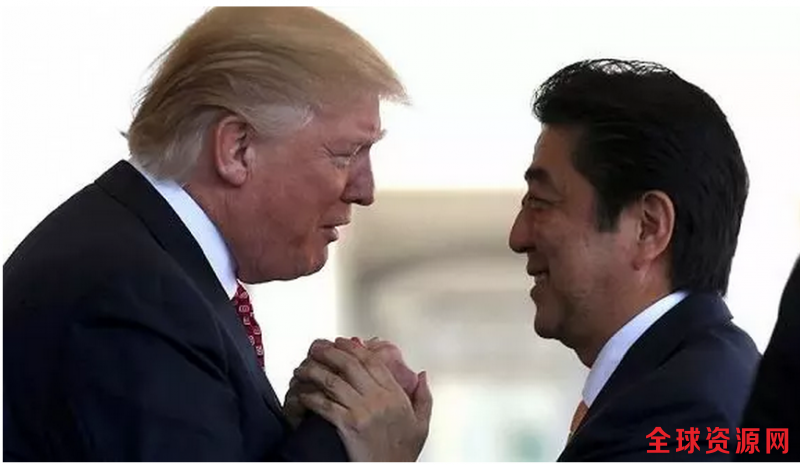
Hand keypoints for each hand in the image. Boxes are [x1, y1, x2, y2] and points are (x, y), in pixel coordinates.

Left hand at [286, 336, 418, 425]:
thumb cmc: (403, 453)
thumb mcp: (422, 424)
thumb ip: (424, 397)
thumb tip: (423, 375)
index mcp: (395, 395)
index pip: (372, 361)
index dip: (353, 348)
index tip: (341, 341)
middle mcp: (378, 399)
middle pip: (350, 365)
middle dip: (329, 352)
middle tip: (317, 348)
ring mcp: (362, 411)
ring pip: (333, 382)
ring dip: (315, 372)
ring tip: (303, 368)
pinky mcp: (348, 426)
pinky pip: (325, 405)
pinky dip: (311, 397)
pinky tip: (303, 394)